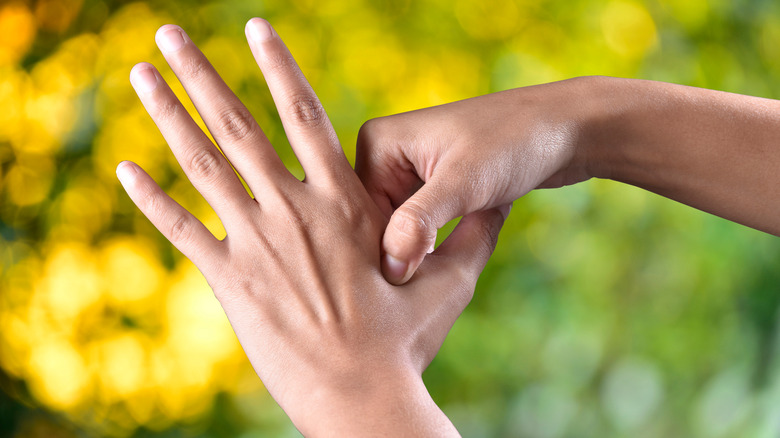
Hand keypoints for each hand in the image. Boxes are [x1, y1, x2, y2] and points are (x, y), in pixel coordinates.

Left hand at [117, 19, 507, 435]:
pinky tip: (124, 167)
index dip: (277, 66)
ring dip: (167, 115)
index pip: (303, 113)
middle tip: (169, 32)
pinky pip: (183, 231)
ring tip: (140, 75)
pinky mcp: (232, 282)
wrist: (361, 397)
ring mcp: (257, 243)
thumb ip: (470, 237)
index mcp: (342, 200)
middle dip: (200, 74)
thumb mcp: (451, 282)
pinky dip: (152, 199)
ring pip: (203, 165)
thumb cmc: (406, 341)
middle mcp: (294, 209)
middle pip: (237, 124)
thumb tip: (502, 208)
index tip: (254, 28)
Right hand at [356, 78, 594, 283]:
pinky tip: (452, 260)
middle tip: (427, 285)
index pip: (357, 212)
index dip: (378, 251)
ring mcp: (410, 172)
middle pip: (374, 222)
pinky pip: (420, 227)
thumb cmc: (514, 143)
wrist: (568, 128)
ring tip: (440, 277)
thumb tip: (388, 269)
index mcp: (376, 143)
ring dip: (418, 253)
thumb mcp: (463, 184)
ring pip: (398, 229)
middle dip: (399, 253)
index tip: (404, 285)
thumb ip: (418, 224)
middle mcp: (386, 155)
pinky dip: (434, 246)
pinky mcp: (434, 187)